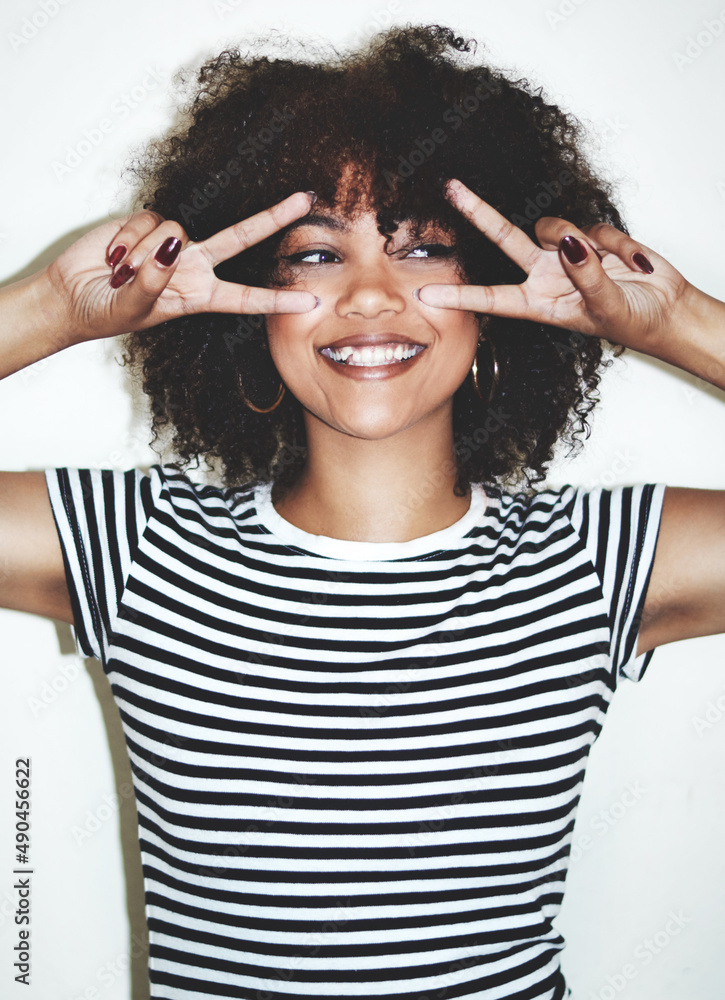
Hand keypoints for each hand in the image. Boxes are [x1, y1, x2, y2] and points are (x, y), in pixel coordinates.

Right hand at [39, 191, 317, 344]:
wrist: (70, 297)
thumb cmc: (105, 313)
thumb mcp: (134, 309)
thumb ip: (155, 280)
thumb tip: (173, 245)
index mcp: (199, 296)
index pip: (246, 298)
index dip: (277, 300)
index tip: (310, 301)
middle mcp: (193, 266)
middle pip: (241, 238)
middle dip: (272, 218)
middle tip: (305, 200)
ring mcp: (172, 244)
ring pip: (178, 231)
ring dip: (146, 254)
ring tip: (121, 275)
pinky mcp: (146, 224)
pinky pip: (150, 222)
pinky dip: (129, 240)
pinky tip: (113, 258)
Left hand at [418, 179, 692, 353]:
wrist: (667, 310)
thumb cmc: (632, 322)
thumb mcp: (605, 307)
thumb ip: (586, 275)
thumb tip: (568, 243)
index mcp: (539, 303)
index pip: (492, 298)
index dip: (459, 295)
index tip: (425, 292)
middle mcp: (545, 276)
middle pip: (505, 239)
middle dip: (480, 213)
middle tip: (452, 190)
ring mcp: (567, 255)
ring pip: (555, 227)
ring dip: (585, 243)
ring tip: (615, 269)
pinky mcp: (592, 238)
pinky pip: (596, 228)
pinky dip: (618, 245)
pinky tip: (634, 264)